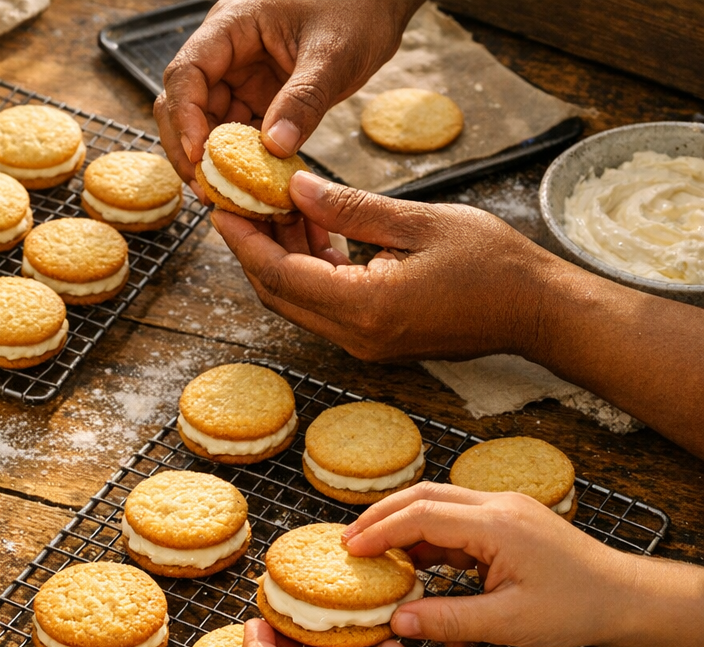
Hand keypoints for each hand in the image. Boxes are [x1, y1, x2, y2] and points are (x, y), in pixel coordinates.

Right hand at [156, 0, 420, 185]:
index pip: (187, 73)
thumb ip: (305, 99)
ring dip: (213, 159)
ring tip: (225, 194)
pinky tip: (248, 184)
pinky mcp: (258, 97)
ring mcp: (240, 77)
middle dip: (189, 147)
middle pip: (184, 103)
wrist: (381, 3)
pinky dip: (240, 159)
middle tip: (206, 188)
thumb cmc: (358, 8)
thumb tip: (275, 147)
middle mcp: (227, 53)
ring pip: (207, 123)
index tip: (197, 155)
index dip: (184, 116)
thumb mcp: (335, 53)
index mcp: (232, 26)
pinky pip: (238, 132)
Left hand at [212, 172, 575, 360]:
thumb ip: (350, 208)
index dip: (245, 241)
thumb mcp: (418, 222)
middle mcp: (355, 336)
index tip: (222, 208)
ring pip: (298, 301)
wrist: (538, 311)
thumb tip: (296, 188)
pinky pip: (324, 306)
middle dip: (255, 248)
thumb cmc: (493, 265)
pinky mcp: (374, 340)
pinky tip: (316, 231)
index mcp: (365, 307)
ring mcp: (363, 344)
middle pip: (278, 294)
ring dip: (283, 257)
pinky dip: (310, 271)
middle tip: (244, 202)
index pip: (279, 275)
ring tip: (283, 206)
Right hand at [343, 483, 703, 646]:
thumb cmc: (575, 608)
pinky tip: (416, 561)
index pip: (422, 516)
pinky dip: (428, 534)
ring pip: (438, 503)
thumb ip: (449, 619)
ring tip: (373, 552)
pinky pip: (457, 518)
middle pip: (423, 496)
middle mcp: (498, 505)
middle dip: (380, 516)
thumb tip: (397, 621)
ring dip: (403, 523)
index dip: (379, 531)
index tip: (349, 551)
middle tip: (347, 542)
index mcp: (497, 525)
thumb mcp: (508, 623)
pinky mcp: (508, 520)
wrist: (624, 596)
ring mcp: (505, 508)